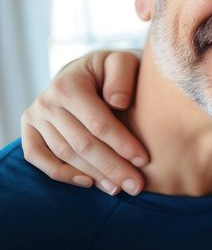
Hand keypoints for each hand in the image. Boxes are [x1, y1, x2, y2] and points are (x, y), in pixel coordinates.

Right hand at [20, 51, 146, 194]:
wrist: (87, 72)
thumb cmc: (111, 70)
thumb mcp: (122, 62)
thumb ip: (122, 75)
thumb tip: (117, 102)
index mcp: (69, 84)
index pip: (97, 123)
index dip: (122, 144)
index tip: (144, 160)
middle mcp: (47, 102)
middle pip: (82, 143)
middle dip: (112, 167)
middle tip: (136, 186)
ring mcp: (35, 117)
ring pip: (64, 154)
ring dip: (93, 174)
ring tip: (119, 187)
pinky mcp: (30, 130)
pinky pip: (39, 158)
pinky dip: (62, 174)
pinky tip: (89, 183)